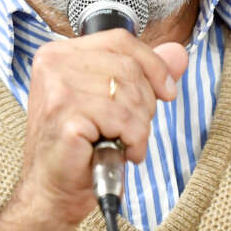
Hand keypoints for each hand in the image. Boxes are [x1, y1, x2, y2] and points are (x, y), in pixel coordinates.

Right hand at [17, 29, 187, 229]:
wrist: (52, 190)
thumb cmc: (79, 148)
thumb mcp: (114, 102)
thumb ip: (144, 74)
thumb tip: (178, 53)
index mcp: (60, 53)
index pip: (120, 40)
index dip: (152, 64)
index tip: (167, 91)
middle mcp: (54, 63)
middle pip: (128, 67)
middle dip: (144, 103)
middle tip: (131, 129)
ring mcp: (56, 87)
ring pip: (128, 94)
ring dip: (138, 126)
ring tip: (122, 142)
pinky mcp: (64, 114)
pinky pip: (122, 119)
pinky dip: (131, 140)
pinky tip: (118, 152)